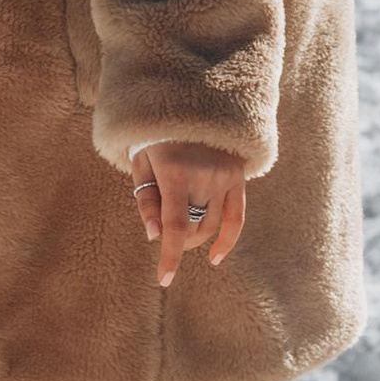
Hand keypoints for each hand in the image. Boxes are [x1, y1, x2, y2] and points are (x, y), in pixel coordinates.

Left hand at [131, 144, 247, 287]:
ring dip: (195, 237)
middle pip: (194, 228)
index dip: (169, 256)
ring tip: (180, 231)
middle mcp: (205, 176)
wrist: (187, 100)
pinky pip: (236, 216)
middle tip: (163, 233)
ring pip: (212, 225)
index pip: (175, 226)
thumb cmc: (154, 135)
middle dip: (177, 240)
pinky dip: (227, 238)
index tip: (164, 280)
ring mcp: (225, 176)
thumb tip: (154, 236)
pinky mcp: (238, 175)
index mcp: (176, 172)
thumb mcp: (141, 163)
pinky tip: (215, 257)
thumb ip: (146, 201)